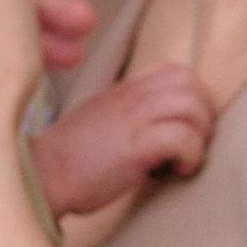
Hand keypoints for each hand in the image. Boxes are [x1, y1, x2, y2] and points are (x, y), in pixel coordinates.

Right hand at [30, 62, 215, 220]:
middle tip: (195, 142)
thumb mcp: (100, 121)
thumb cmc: (69, 160)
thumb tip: (157, 130)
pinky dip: (192, 154)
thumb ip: (128, 115)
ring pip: (193, 105)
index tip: (187, 124)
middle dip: (204, 113)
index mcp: (123, 90)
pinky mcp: (137, 145)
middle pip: (191, 83)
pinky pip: (184, 136)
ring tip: (188, 156)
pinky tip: (180, 169)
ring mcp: (134, 117)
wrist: (42, 175)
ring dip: (201, 133)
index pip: (173, 71)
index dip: (192, 95)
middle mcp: (131, 96)